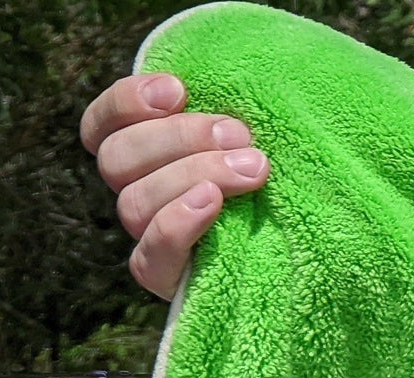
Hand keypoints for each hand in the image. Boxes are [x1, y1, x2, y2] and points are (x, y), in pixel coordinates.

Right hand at [80, 73, 271, 297]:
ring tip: (252, 169)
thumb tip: (215, 62)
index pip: (101, 127)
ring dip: (191, 176)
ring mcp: (149, 240)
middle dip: (180, 139)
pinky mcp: (167, 280)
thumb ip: (224, 108)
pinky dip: (175, 225)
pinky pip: (150, 256)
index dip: (127, 103)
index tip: (179, 89)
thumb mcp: (251, 136)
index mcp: (143, 157)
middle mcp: (138, 196)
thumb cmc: (280, 180)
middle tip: (241, 134)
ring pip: (132, 202)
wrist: (312, 257)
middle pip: (117, 160)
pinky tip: (212, 203)